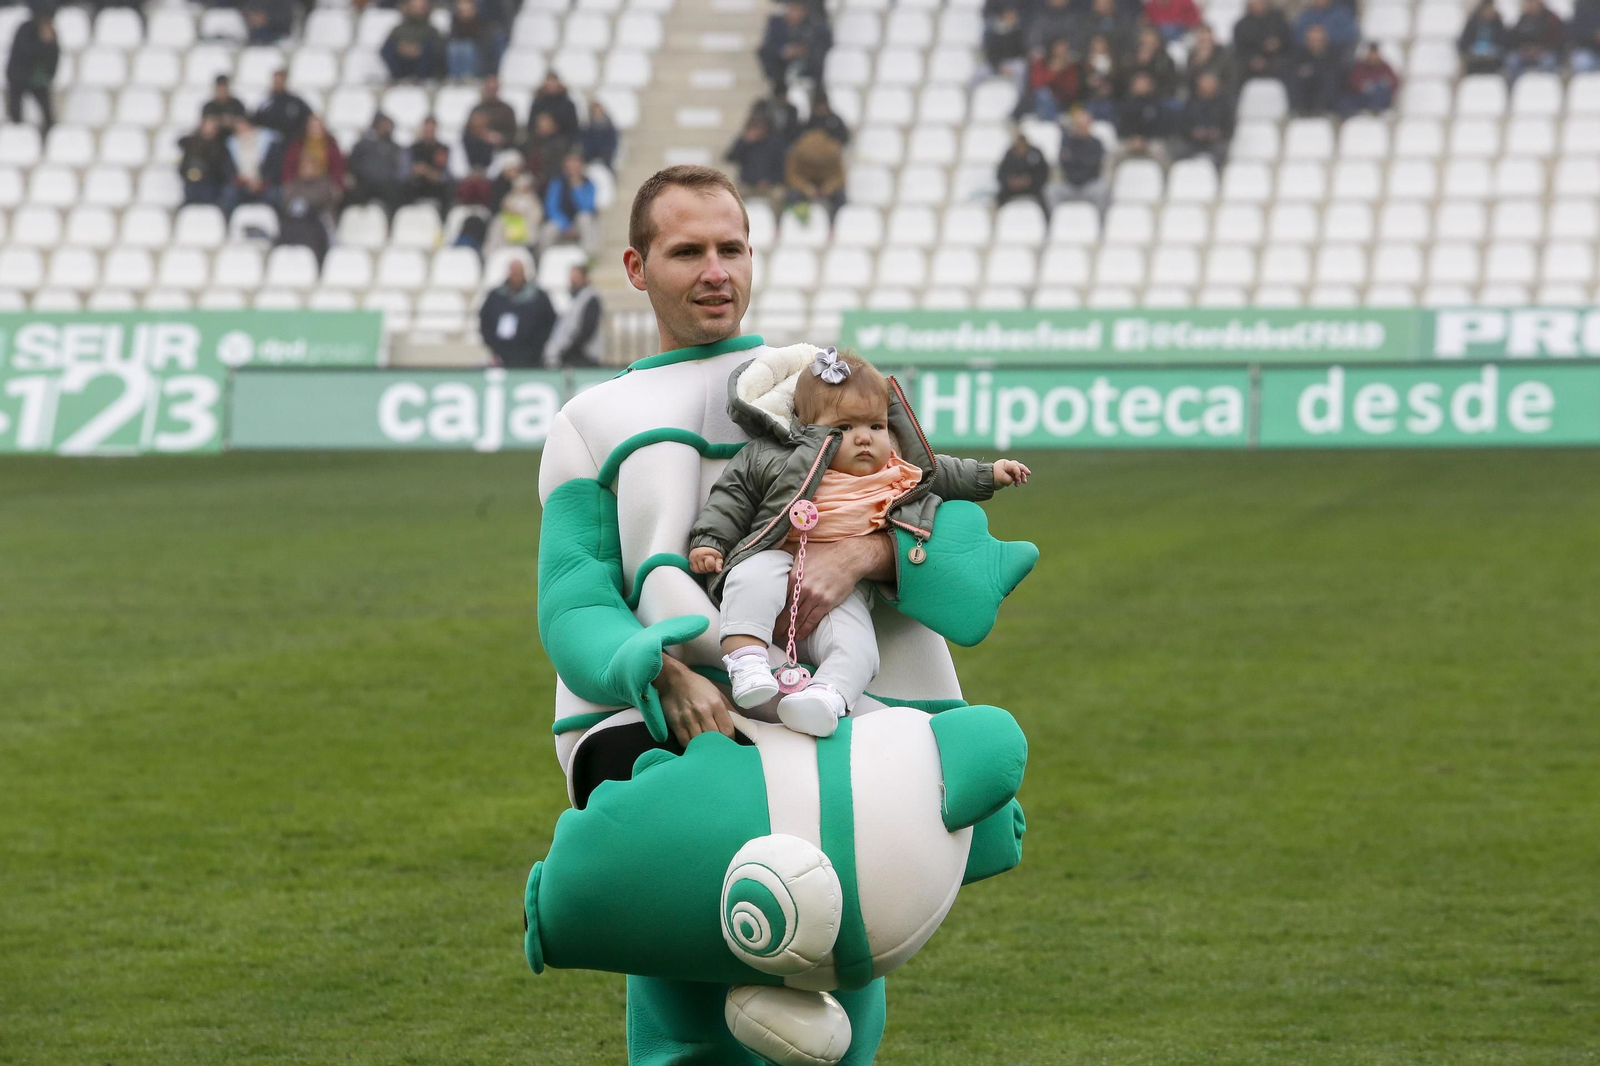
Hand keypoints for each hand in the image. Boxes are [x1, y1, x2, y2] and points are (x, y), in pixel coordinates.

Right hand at [655, 655, 735, 745]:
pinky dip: (691, 746)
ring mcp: (688, 719)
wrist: (674, 679)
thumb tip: (740, 724)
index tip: (729, 741)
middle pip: (715, 738)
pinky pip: (685, 742)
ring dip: (704, 746)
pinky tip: (694, 744)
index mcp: (716, 704)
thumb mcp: (717, 693)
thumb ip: (729, 710)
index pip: (727, 731)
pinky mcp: (676, 724)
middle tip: (719, 746)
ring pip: (700, 742)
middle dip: (718, 744)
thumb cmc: (698, 686)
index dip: (730, 739)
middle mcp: (703, 712)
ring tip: (707, 747)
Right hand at [689, 546, 723, 573]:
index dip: (712, 567)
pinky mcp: (690, 563)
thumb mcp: (718, 556)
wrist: (703, 548)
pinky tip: (701, 566)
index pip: (709, 566)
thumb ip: (719, 564)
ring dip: (703, 570)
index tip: (713, 564)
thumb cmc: (711, 553)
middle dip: (708, 569)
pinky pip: (694, 571)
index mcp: (705, 554)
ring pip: (699, 571)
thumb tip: (719, 571)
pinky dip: (699, 570)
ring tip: (705, 565)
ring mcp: (692, 560)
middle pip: (704, 570)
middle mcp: (697, 556)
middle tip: (709, 564)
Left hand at [776, 534, 892, 641]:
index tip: (768, 618)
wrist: (848, 557)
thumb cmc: (825, 552)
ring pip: (799, 618)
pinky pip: (813, 620)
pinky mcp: (826, 603)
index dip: (773, 610)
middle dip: (779, 624)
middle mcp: (803, 588)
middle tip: (773, 634)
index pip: (779, 598)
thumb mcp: (802, 550)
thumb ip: (786, 553)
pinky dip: (805, 630)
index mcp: (794, 577)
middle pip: (787, 611)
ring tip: (784, 637)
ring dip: (791, 630)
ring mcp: (815, 597)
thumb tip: (773, 549)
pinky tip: (799, 636)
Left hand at [993, 459, 1031, 486]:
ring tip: (1024, 482)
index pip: (1015, 466)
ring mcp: (1008, 469)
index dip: (1018, 473)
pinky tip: (1017, 484)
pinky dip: (1017, 479)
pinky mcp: (1008, 474)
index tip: (1017, 479)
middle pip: (1018, 466)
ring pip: (1018, 471)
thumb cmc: (993, 478)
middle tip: (1028, 474)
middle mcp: (1007, 465)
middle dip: (1023, 471)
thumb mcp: (1002, 478)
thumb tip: (1015, 479)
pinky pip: (1015, 475)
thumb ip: (1011, 478)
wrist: (987, 481)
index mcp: (1005, 463)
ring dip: (1021, 476)